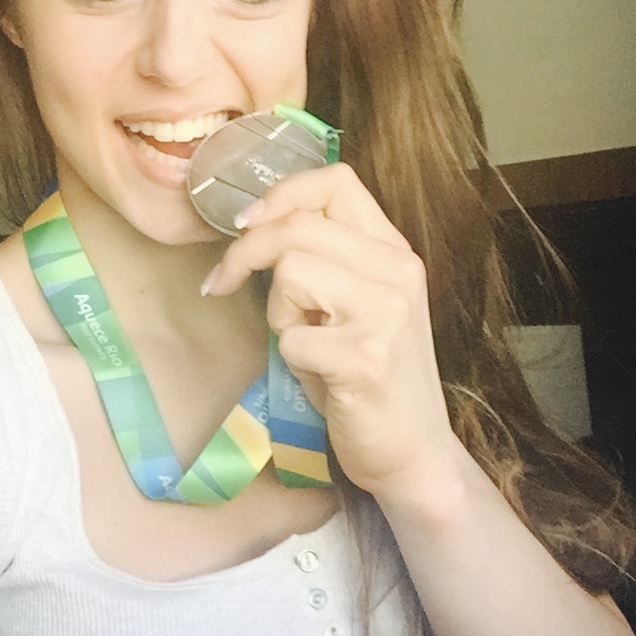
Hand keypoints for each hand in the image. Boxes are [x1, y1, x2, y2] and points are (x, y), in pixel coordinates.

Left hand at [202, 164, 457, 501]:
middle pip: (299, 225)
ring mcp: (387, 313)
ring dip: (278, 312)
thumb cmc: (367, 381)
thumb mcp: (353, 306)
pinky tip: (318, 377)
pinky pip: (291, 337)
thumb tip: (251, 227)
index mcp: (395, 252)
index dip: (280, 194)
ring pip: (292, 272)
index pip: (337, 181)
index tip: (245, 224)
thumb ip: (323, 261)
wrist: (413, 455)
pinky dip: (290, 358)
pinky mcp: (366, 358)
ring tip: (305, 342)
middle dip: (245, 253)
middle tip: (222, 284)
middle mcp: (399, 272)